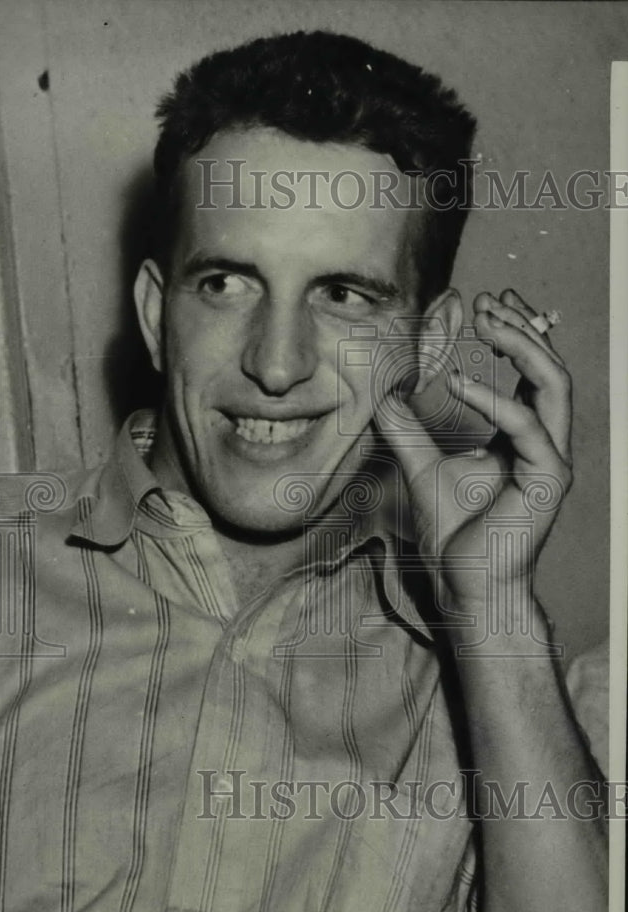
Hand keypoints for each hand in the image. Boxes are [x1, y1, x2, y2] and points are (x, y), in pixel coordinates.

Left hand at [376, 288, 572, 609]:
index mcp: (523, 435)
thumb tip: (382, 397)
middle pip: (549, 368)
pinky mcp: (547, 480)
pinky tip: (461, 383)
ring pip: (554, 386)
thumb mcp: (422, 467)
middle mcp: (544, 442)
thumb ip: (406, 431)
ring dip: (523, 348)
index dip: (514, 334)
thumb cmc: (454, 533)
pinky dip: (496, 400)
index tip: (484, 304)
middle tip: (488, 302)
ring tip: (487, 324)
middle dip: (523, 328)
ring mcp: (551, 460)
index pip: (530, 372)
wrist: (466, 584)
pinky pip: (529, 428)